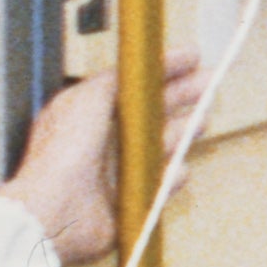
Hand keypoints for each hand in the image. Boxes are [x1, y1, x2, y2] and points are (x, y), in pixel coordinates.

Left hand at [0, 52, 212, 266]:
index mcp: (87, 113)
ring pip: (159, 147)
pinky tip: (181, 169)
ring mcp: (115, 171)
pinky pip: (159, 186)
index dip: (162, 71)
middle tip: (209, 83)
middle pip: (151, 113)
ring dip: (182, 133)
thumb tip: (135, 68)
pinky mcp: (128, 200)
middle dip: (182, 96)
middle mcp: (102, 141)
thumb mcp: (85, 98)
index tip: (191, 58)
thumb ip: (114, 79)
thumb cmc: (62, 153)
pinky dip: (172, 177)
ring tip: (203, 121)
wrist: (57, 208)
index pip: (132, 87)